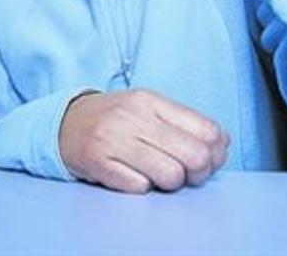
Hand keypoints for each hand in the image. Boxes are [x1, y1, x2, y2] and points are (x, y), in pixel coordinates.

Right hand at [59, 89, 229, 192]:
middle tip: (188, 173)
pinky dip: (143, 186)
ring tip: (160, 176)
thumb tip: (221, 144)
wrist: (65, 124)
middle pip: (194, 156)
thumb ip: (184, 122)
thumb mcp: (148, 108)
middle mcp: (132, 117)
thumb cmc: (115, 119)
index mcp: (150, 100)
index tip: (208, 158)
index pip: (206, 130)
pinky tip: (135, 176)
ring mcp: (113, 140)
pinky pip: (140, 186)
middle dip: (198, 172)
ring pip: (171, 175)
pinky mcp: (99, 163)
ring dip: (172, 182)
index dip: (216, 152)